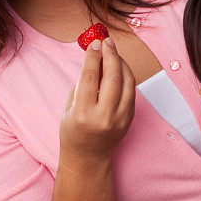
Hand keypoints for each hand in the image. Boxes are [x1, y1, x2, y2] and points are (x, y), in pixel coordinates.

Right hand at [59, 37, 134, 165]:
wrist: (88, 159)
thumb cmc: (73, 132)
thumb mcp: (69, 109)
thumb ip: (81, 85)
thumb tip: (94, 59)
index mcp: (83, 113)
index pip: (89, 77)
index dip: (92, 57)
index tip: (94, 43)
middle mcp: (103, 116)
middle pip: (112, 76)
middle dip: (111, 55)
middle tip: (106, 41)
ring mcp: (119, 119)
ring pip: (127, 82)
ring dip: (121, 63)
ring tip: (113, 52)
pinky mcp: (129, 119)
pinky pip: (131, 92)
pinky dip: (126, 76)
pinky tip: (119, 68)